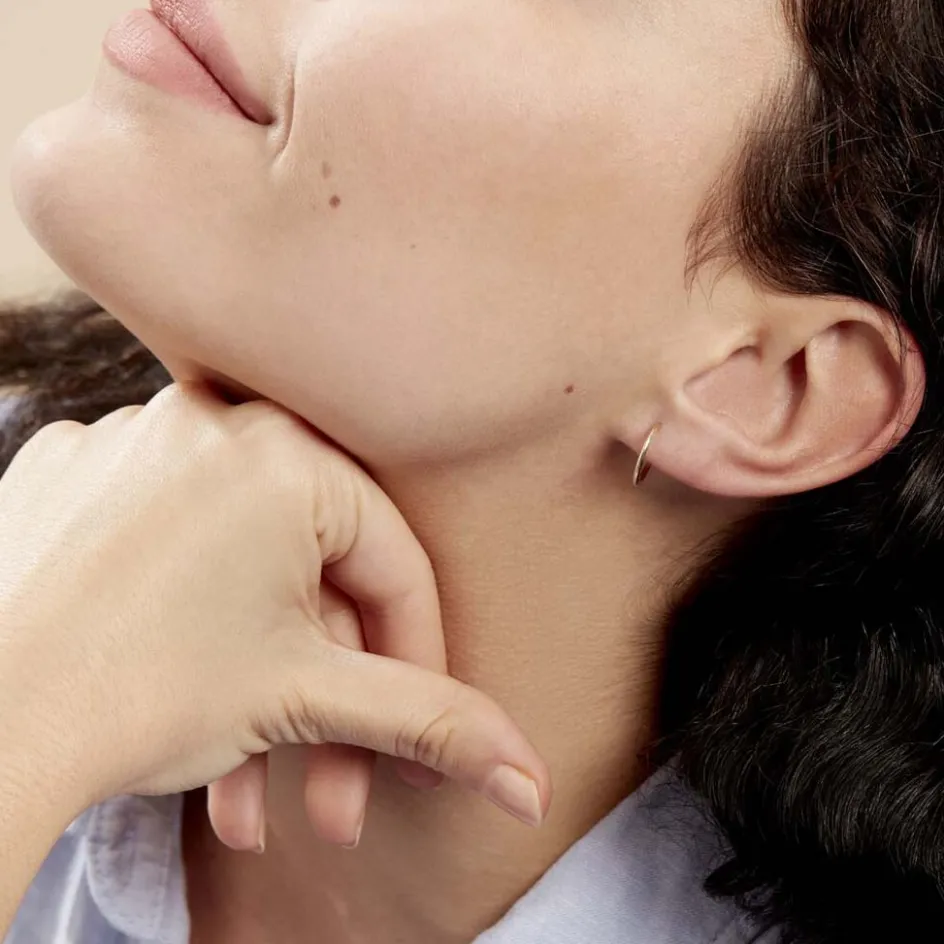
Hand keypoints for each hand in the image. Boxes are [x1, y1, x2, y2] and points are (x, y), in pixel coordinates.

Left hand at [0, 384, 549, 851]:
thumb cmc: (136, 697)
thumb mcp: (309, 701)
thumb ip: (433, 725)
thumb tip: (531, 779)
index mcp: (288, 454)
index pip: (394, 565)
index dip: (419, 662)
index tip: (413, 737)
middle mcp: (212, 421)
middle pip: (315, 574)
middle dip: (327, 698)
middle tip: (328, 792)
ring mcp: (133, 436)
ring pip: (241, 565)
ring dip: (257, 673)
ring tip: (243, 777)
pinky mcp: (74, 467)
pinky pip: (169, 538)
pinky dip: (190, 610)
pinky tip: (183, 679)